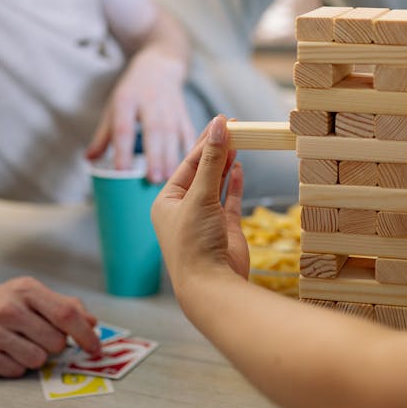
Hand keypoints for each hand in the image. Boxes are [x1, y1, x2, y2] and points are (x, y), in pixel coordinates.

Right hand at [0, 276, 100, 377]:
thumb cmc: (8, 303)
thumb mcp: (35, 294)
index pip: (66, 314)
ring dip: (36, 357)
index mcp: (28, 290)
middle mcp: (8, 309)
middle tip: (40, 337)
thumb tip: (92, 323)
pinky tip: (6, 352)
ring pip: (37, 360)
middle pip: (55, 342)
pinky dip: (17, 366)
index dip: (85, 334)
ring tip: (21, 343)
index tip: (96, 349)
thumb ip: (66, 306)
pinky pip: (16, 371)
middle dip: (55, 345)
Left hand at [86, 48, 195, 183]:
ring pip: (173, 133)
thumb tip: (89, 160)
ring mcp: (169, 106)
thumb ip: (103, 136)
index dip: (122, 150)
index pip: (123, 128)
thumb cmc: (132, 92)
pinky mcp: (184, 112)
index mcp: (126, 101)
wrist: (158, 67)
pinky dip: (189, 149)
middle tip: (153, 180)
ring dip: (172, 157)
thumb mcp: (113, 107)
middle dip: (154, 156)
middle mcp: (149, 102)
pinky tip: (188, 165)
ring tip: (169, 178)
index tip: (121, 172)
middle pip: (153, 131)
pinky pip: (188, 131)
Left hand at [152, 116, 248, 301]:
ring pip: (217, 183)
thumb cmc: (194, 244)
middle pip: (202, 171)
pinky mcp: (225, 228)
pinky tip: (240, 166)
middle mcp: (184, 209)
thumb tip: (219, 127)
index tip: (222, 122)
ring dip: (227, 163)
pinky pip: (230, 199)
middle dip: (217, 149)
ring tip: (240, 140)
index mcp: (166, 201)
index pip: (188, 163)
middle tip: (235, 126)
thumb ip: (213, 161)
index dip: (206, 142)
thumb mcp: (200, 196)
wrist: (211, 285)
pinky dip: (235, 182)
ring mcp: (205, 218)